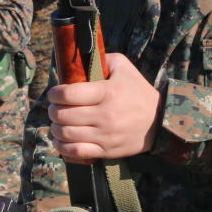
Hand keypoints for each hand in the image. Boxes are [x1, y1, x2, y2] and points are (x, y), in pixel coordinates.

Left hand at [48, 53, 162, 161]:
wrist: (159, 121)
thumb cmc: (137, 91)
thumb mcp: (124, 67)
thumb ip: (102, 58)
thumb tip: (78, 59)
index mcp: (107, 92)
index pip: (68, 95)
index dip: (54, 93)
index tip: (55, 93)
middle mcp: (105, 115)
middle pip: (62, 115)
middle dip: (52, 110)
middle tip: (55, 107)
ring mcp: (105, 135)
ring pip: (65, 134)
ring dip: (55, 128)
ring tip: (58, 122)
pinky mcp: (106, 151)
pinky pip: (75, 152)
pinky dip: (62, 147)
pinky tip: (62, 139)